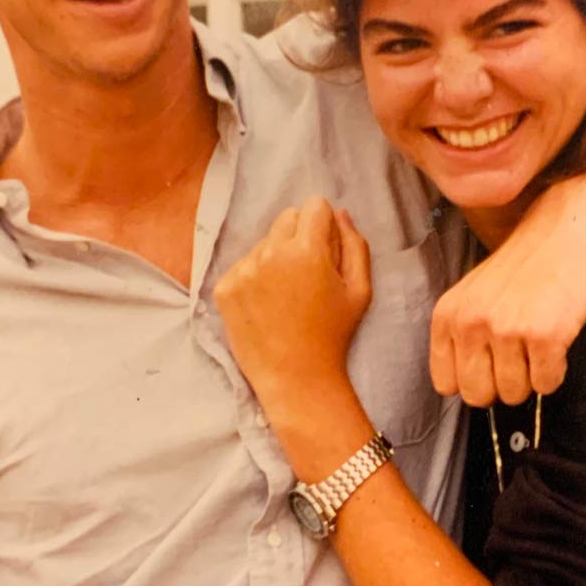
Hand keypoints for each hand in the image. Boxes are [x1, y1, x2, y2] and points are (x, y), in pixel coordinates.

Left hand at [215, 196, 370, 408]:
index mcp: (307, 250)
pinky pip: (244, 265)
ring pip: (264, 242)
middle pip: (286, 218)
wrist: (296, 379)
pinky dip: (256, 278)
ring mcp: (243, 270)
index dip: (325, 225)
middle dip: (300, 235)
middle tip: (309, 273)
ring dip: (276, 257)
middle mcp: (270, 253)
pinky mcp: (224, 288)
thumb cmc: (334, 335)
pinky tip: (268, 305)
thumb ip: (355, 244)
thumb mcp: (360, 290)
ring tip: (287, 294)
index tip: (327, 249)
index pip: (314, 206)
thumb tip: (340, 213)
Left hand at [429, 179, 585, 405]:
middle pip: (478, 396)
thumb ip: (462, 335)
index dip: (474, 381)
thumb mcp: (474, 294)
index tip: (492, 367)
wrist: (567, 230)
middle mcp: (470, 323)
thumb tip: (467, 388)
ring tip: (539, 347)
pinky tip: (557, 345)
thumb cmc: (524, 265)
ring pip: (514, 394)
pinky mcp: (544, 336)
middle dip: (502, 387)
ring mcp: (507, 330)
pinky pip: (547, 384)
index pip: (446, 383)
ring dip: (531, 379)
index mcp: (448, 315)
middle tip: (519, 360)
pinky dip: (556, 372)